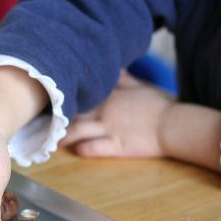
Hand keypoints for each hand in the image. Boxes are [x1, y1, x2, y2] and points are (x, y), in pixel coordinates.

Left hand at [60, 71, 174, 157]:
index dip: (67, 102)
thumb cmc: (159, 106)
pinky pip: (95, 148)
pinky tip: (75, 151)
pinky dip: (82, 149)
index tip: (54, 106)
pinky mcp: (117, 146)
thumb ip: (124, 80)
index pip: (83, 98)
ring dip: (65, 137)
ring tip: (55, 142)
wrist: (174, 124)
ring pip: (80, 132)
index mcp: (110, 97)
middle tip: (46, 126)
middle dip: (60, 120)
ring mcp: (110, 130)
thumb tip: (115, 68)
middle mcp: (106, 112)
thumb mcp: (141, 87)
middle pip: (76, 115)